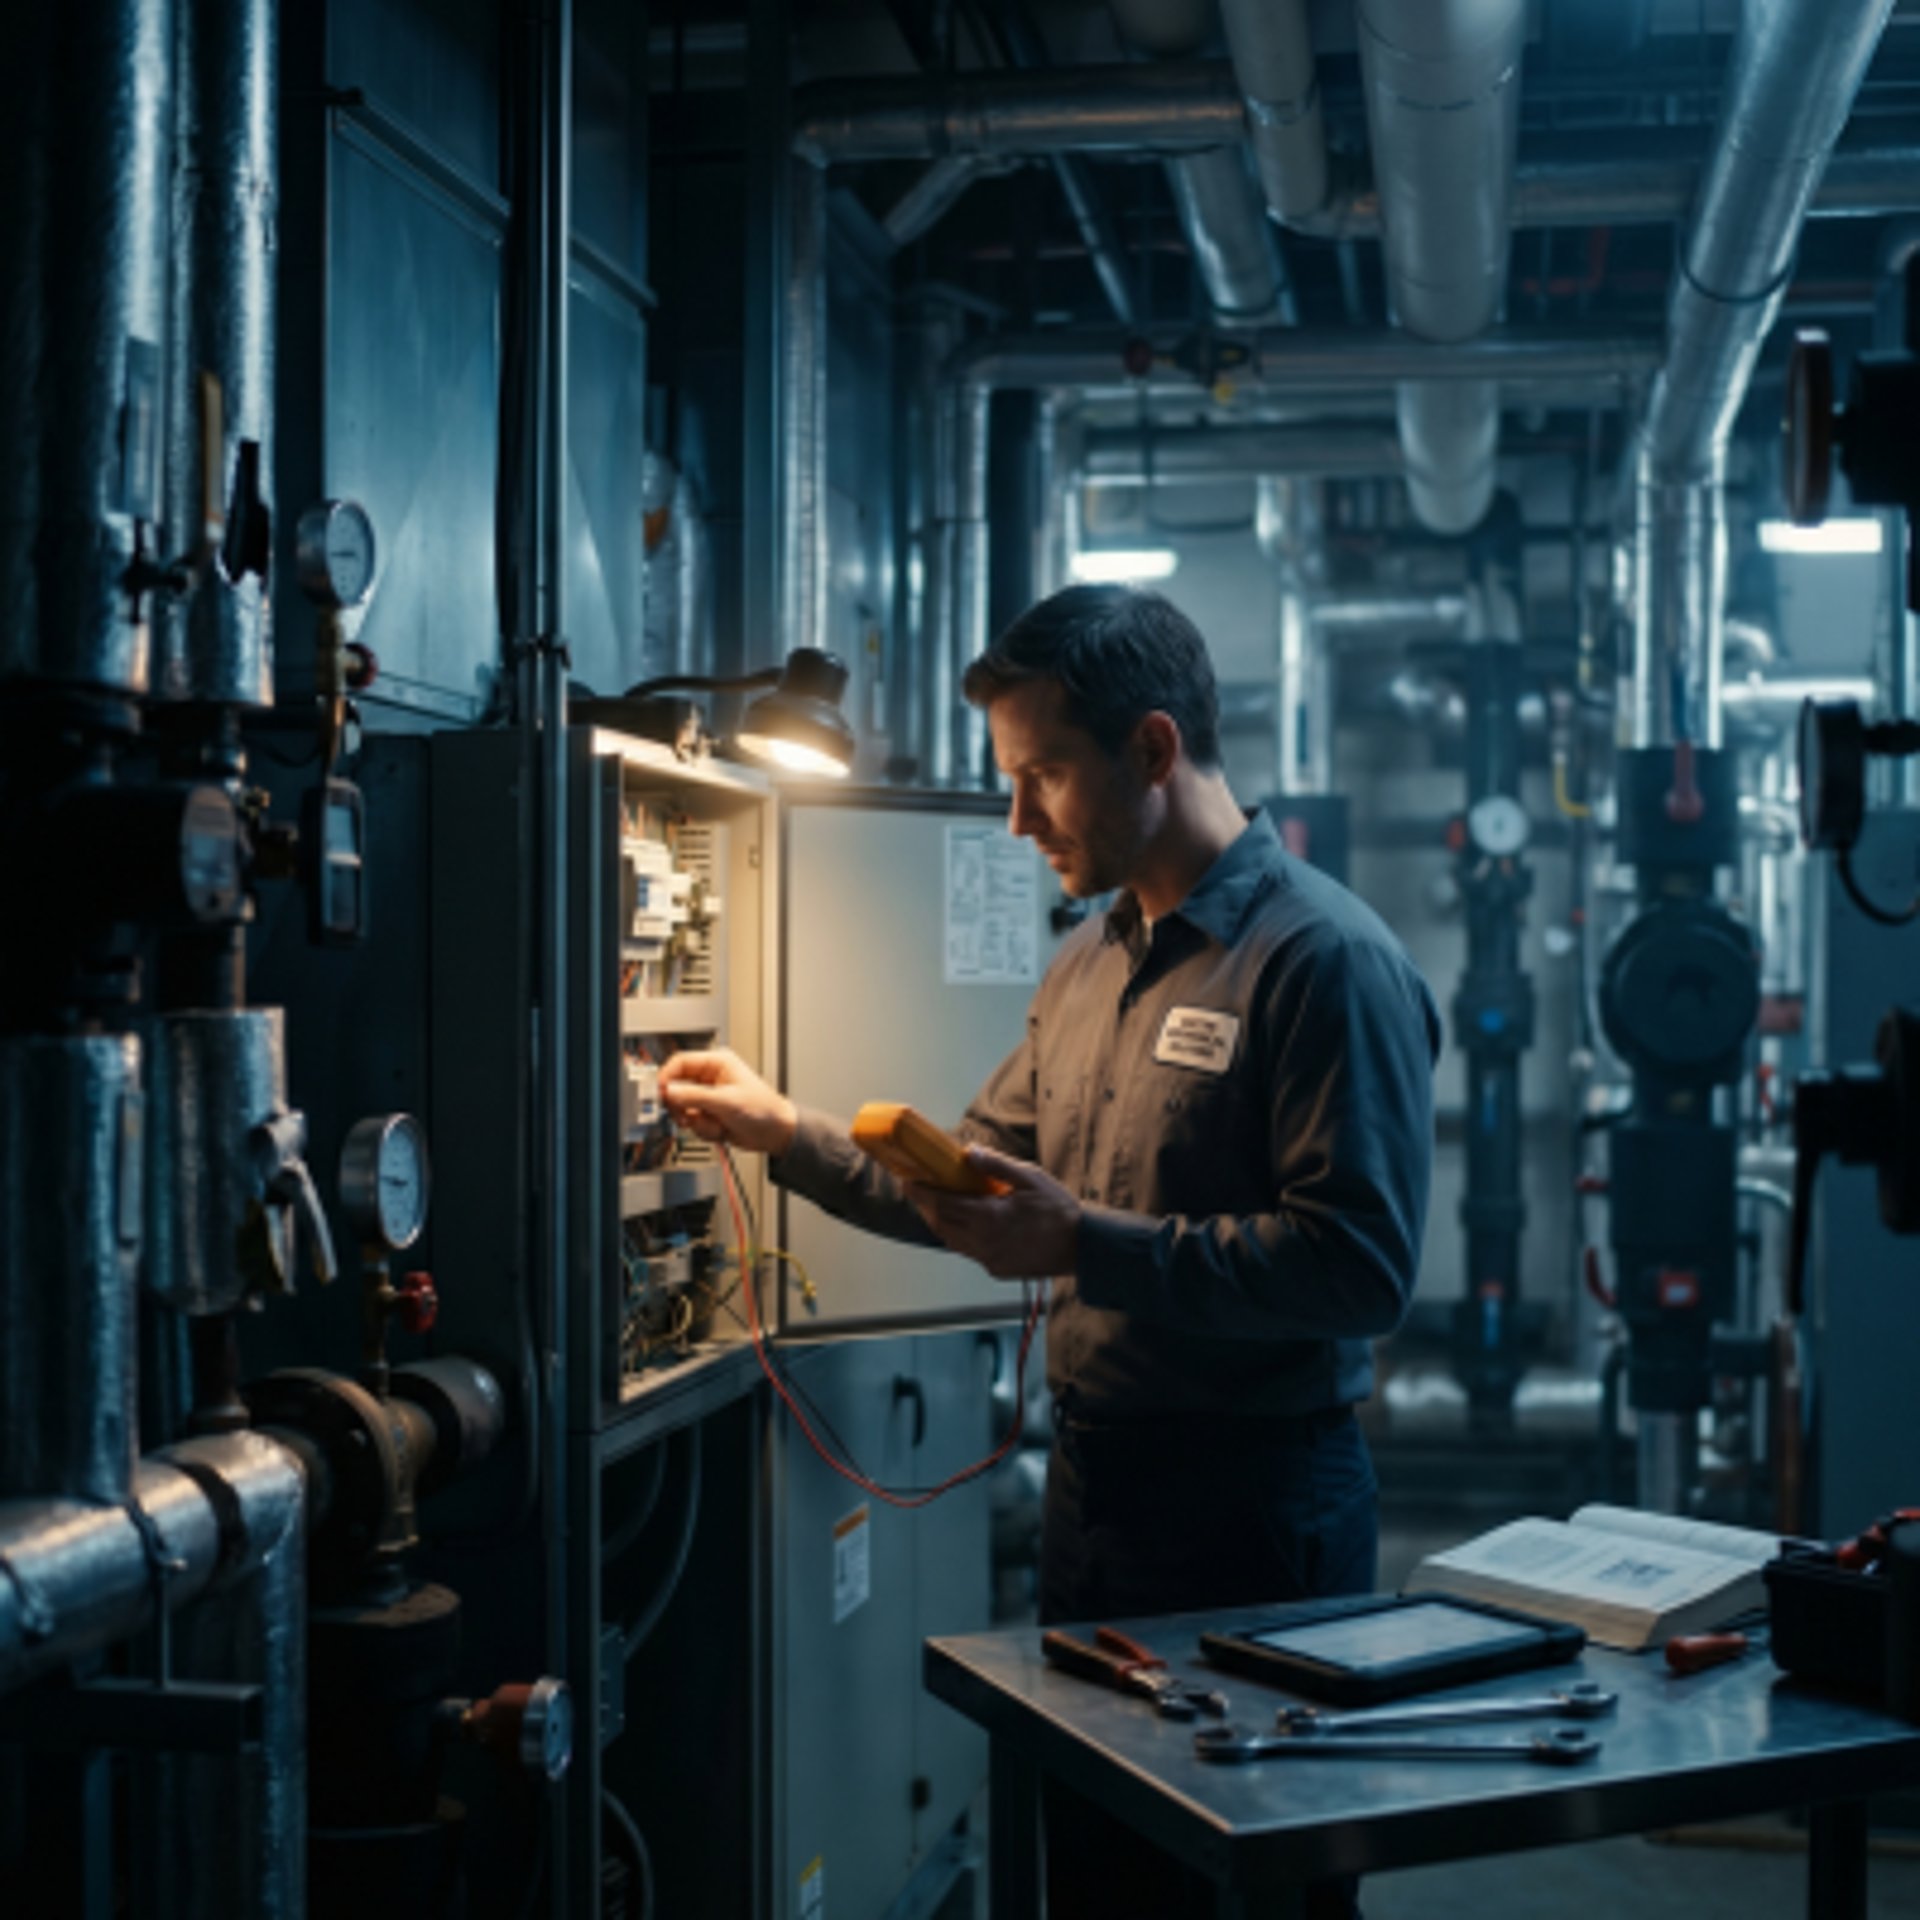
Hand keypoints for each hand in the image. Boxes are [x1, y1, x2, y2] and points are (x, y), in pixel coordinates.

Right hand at [658, 1046, 797, 1154]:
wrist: (776, 1133)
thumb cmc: (764, 1110)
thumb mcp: (726, 1101)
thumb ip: (695, 1096)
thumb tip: (670, 1091)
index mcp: (717, 1064)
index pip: (681, 1062)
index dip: (667, 1077)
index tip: (660, 1093)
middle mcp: (710, 1079)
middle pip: (677, 1088)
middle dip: (683, 1106)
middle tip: (687, 1115)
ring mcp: (708, 1098)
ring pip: (683, 1109)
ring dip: (696, 1121)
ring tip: (715, 1123)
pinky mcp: (709, 1115)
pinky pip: (692, 1122)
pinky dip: (704, 1129)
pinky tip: (720, 1129)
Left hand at [908, 1144, 1080, 1279]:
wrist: (1081, 1246)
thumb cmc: (1059, 1210)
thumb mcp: (1029, 1177)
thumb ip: (996, 1166)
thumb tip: (969, 1152)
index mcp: (989, 1217)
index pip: (942, 1204)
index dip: (921, 1193)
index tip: (908, 1181)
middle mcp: (983, 1242)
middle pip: (941, 1224)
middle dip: (926, 1206)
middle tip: (918, 1190)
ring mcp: (989, 1258)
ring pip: (951, 1241)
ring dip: (941, 1223)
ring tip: (937, 1205)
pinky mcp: (996, 1268)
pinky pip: (969, 1251)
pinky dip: (960, 1237)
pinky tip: (967, 1224)